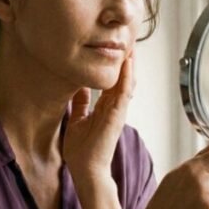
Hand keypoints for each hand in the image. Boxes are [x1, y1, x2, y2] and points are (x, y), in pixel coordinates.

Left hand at [62, 55, 134, 186]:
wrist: (85, 170)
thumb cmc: (81, 151)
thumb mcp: (77, 120)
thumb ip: (81, 104)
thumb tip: (80, 88)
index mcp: (105, 107)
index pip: (113, 81)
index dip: (115, 64)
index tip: (113, 47)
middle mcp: (114, 107)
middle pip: (123, 78)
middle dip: (125, 59)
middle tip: (126, 38)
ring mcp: (117, 111)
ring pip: (127, 81)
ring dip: (129, 63)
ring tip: (130, 44)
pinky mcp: (117, 115)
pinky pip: (124, 92)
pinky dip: (127, 77)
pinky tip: (128, 62)